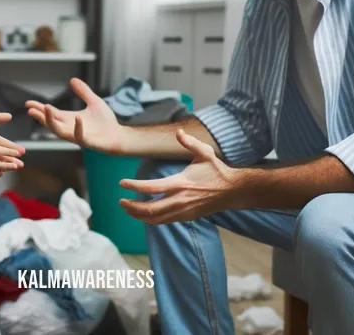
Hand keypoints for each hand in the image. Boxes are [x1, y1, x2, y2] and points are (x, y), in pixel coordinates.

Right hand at [25, 78, 125, 153]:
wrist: (119, 135)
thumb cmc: (106, 122)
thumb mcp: (94, 102)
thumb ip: (83, 92)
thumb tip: (72, 79)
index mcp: (70, 119)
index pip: (51, 114)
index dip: (40, 109)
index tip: (28, 103)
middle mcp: (71, 128)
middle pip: (51, 123)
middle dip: (40, 116)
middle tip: (31, 109)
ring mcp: (78, 136)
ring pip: (60, 132)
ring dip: (52, 121)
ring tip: (47, 109)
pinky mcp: (89, 142)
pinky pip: (80, 137)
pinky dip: (78, 128)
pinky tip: (77, 118)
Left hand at [118, 130, 240, 223]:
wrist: (233, 192)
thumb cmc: (216, 170)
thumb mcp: (205, 153)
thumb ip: (189, 142)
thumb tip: (178, 131)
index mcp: (181, 183)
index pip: (152, 188)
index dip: (134, 186)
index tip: (122, 183)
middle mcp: (180, 200)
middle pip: (150, 209)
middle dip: (132, 206)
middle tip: (121, 201)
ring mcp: (183, 211)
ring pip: (155, 219)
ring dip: (138, 215)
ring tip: (127, 208)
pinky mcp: (186, 217)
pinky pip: (164, 221)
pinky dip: (150, 219)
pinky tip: (142, 214)